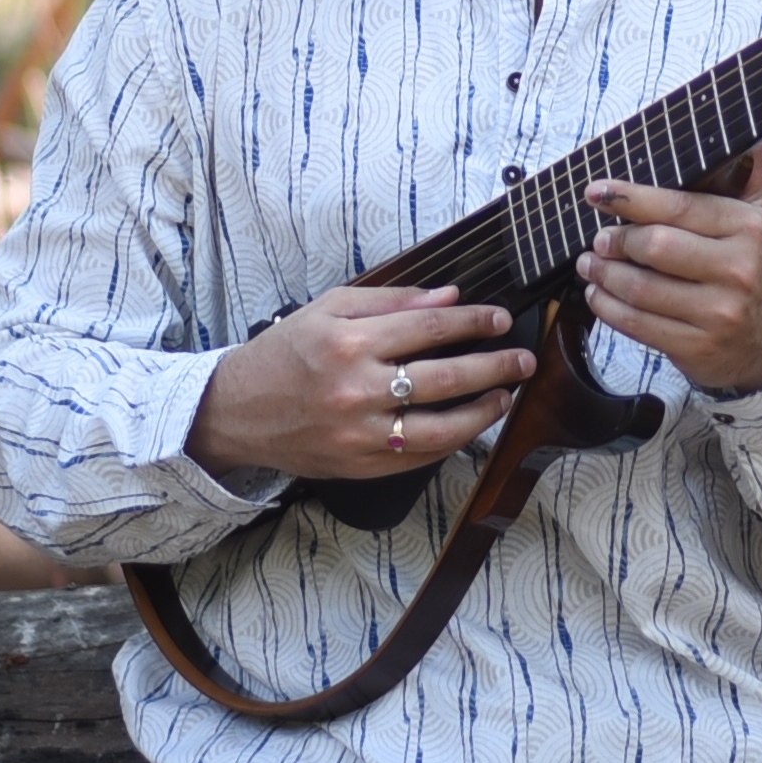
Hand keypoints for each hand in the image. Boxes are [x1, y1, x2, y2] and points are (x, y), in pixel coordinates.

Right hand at [185, 287, 534, 480]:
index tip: (499, 317)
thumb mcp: (328, 309)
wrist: (238, 411)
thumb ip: (391, 301)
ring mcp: (362, 434)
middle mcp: (357, 390)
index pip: (429, 327)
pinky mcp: (362, 465)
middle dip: (494, 365)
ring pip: (442, 427)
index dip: (472, 321)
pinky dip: (453, 441)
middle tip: (523, 359)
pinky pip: (421, 456)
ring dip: (484, 411)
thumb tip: (448, 297)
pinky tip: (470, 425)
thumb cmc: (285, 354)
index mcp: (348, 342)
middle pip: (446, 377)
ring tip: (505, 395)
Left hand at [577, 148, 761, 397]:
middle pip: (655, 247)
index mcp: (747, 229)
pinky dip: (608, 308)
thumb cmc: (753, 269)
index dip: (630, 198)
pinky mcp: (696, 347)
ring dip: (604, 274)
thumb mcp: (760, 218)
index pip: (679, 207)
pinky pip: (638, 324)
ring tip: (590, 264)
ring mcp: (717, 313)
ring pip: (641, 288)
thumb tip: (744, 129)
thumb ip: (747, 172)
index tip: (596, 192)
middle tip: (598, 238)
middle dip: (616, 241)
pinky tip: (598, 294)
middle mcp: (736, 270)